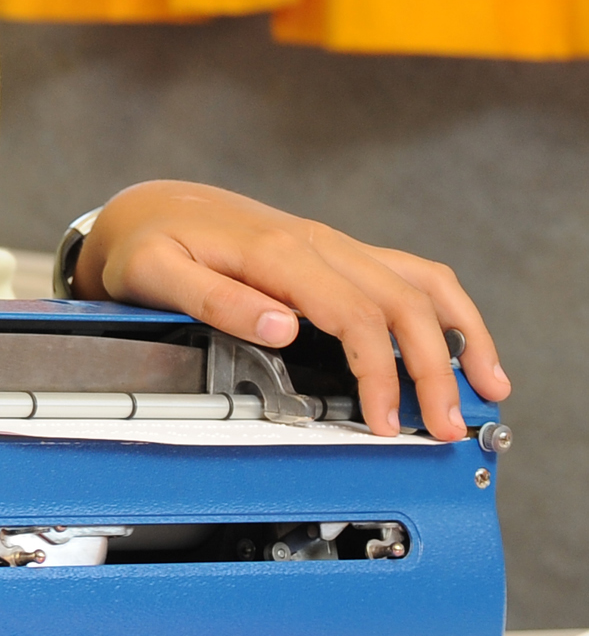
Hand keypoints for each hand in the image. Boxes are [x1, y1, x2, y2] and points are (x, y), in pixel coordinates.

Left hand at [80, 180, 505, 439]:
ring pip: (420, 283)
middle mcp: (316, 244)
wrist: (150, 208)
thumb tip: (282, 327)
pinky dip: (447, 310)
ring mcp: (333, 246)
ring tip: (489, 387)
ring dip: (461, 336)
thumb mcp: (155, 275)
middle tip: (446, 426)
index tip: (384, 420)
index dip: (379, 372)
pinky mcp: (338, 253)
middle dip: (434, 370)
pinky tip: (465, 343)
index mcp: (276, 254)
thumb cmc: (147, 244)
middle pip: (402, 304)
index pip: (354, 315)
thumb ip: (216, 300)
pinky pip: (409, 274)